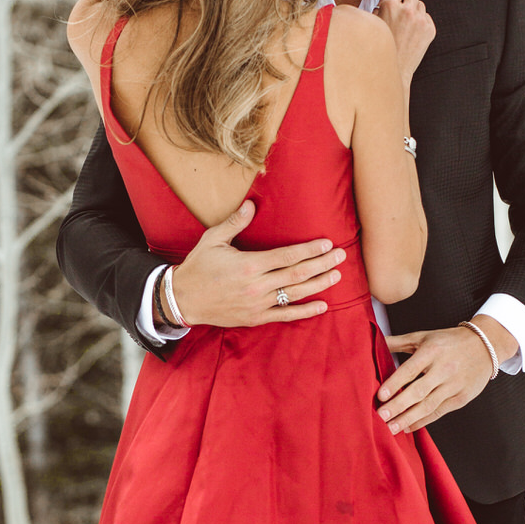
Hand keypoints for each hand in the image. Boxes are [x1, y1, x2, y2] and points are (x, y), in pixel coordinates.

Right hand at [171, 199, 344, 326]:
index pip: (287, 255)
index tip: (327, 243)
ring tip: (336, 275)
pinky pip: (285, 315)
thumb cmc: (198, 267)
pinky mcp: (255, 318)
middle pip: (297, 274)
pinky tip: (322, 305)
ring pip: (295, 294)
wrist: (182, 299)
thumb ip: (234, 222)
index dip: (310, 249)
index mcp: (249, 264)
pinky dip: (305, 312)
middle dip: (322, 264)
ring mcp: (257, 305)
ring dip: (319, 285)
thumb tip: (252, 204)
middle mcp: (256, 286)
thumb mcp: (213, 240)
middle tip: (341, 256)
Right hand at [376, 0, 435, 83]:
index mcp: (389, 5)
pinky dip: (421, 22)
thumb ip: (381, 7)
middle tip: (404, 7)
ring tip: (406, 27)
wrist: (393, 70)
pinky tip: (413, 34)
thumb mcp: (373, 23)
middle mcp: (406, 9)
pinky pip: (427, 17)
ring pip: (421, 4)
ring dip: (415, 10)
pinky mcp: (430, 29)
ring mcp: (420, 19)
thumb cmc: (380, 47)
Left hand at [377, 318, 516, 434]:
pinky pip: (439, 412)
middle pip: (419, 391)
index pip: (410, 370)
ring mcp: (454, 385)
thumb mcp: (424, 337)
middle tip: (381, 417)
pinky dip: (423, 421)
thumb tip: (374, 341)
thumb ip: (398, 342)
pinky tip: (408, 427)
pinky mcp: (461, 397)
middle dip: (399, 406)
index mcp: (432, 351)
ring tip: (391, 428)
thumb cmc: (449, 341)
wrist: (485, 346)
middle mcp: (444, 369)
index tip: (380, 396)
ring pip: (429, 405)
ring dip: (408, 418)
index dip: (395, 384)